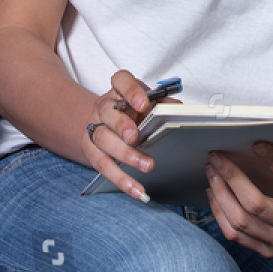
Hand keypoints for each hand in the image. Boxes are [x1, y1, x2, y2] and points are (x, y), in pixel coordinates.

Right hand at [80, 70, 180, 201]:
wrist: (105, 126)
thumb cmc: (132, 113)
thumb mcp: (148, 104)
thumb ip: (164, 105)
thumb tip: (180, 111)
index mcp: (119, 91)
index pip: (120, 81)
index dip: (130, 91)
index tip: (143, 103)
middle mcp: (104, 108)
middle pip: (108, 113)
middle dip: (122, 125)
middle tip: (136, 138)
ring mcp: (95, 129)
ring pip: (104, 140)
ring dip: (125, 154)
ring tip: (147, 165)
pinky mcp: (91, 152)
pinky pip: (104, 166)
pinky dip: (122, 180)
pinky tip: (138, 190)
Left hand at [205, 145, 272, 262]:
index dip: (272, 158)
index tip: (256, 143)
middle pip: (254, 204)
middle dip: (231, 177)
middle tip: (216, 156)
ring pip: (239, 221)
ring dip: (220, 193)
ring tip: (211, 170)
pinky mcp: (267, 251)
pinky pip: (236, 236)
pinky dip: (220, 213)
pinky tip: (214, 193)